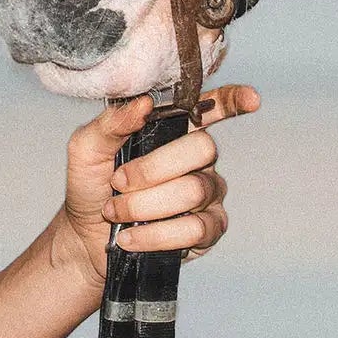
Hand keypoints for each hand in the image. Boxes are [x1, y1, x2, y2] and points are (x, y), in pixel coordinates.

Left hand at [58, 85, 257, 274]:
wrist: (86, 237)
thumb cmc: (91, 186)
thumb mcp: (87, 149)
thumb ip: (112, 123)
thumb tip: (144, 104)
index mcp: (174, 130)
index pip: (213, 108)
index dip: (234, 101)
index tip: (251, 100)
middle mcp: (199, 159)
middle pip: (203, 149)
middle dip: (153, 169)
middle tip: (118, 182)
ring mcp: (208, 194)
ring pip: (194, 191)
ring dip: (144, 204)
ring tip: (114, 212)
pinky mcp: (209, 230)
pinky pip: (195, 228)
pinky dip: (156, 234)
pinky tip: (131, 237)